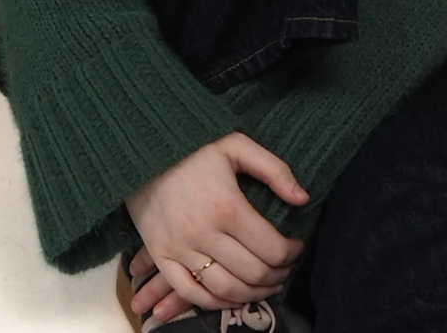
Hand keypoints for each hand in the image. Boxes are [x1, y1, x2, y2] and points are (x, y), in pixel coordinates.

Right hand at [125, 132, 308, 322]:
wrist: (143, 151)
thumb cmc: (195, 148)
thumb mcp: (237, 144)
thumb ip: (274, 170)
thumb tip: (303, 199)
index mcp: (227, 205)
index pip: (271, 248)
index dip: (292, 253)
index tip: (297, 246)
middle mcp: (203, 233)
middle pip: (252, 273)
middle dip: (277, 275)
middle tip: (286, 268)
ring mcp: (180, 249)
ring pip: (225, 289)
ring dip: (252, 294)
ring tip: (266, 284)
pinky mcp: (161, 256)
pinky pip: (191, 294)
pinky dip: (216, 302)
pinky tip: (233, 295)